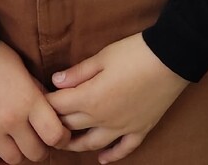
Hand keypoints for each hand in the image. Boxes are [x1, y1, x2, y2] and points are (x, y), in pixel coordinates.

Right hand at [0, 41, 70, 164]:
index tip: (60, 135)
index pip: (54, 135)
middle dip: (41, 148)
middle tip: (39, 140)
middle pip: (35, 153)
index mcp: (29, 101)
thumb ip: (40, 96)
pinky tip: (0, 153)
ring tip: (19, 144)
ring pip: (13, 160)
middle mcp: (11, 119)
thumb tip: (53, 116)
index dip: (62, 139)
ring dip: (20, 154)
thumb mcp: (27, 73)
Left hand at [47, 33, 189, 162]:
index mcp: (89, 98)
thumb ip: (77, 73)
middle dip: (55, 122)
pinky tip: (101, 159)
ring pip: (91, 143)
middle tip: (44, 120)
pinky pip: (123, 149)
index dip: (44, 102)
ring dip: (75, 145)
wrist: (171, 58)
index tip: (36, 98)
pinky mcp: (139, 129)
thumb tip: (55, 81)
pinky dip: (111, 156)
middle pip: (70, 125)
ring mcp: (121, 127)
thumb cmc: (134, 53)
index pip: (57, 106)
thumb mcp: (102, 57)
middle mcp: (102, 118)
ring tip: (65, 143)